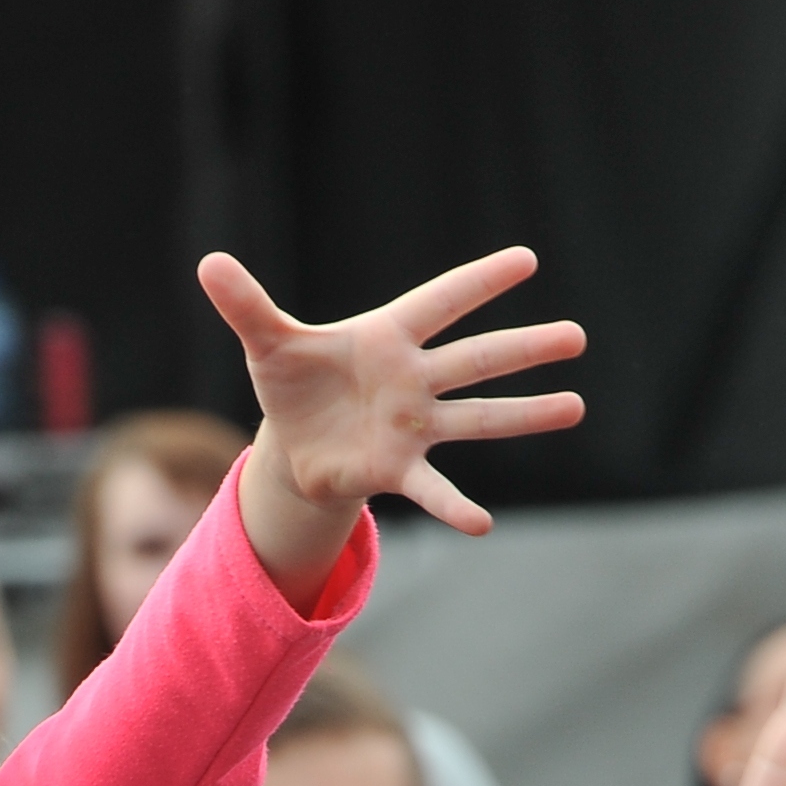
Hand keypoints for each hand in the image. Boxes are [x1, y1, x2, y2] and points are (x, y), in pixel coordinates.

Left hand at [199, 246, 584, 576]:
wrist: (295, 444)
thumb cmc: (293, 382)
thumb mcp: (266, 342)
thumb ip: (246, 304)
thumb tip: (208, 262)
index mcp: (387, 337)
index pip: (439, 303)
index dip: (478, 283)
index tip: (526, 260)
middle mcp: (413, 379)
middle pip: (475, 360)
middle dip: (523, 350)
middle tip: (577, 335)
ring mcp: (414, 426)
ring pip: (477, 418)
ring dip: (525, 415)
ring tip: (576, 406)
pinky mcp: (398, 469)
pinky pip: (433, 489)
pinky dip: (453, 508)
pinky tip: (481, 525)